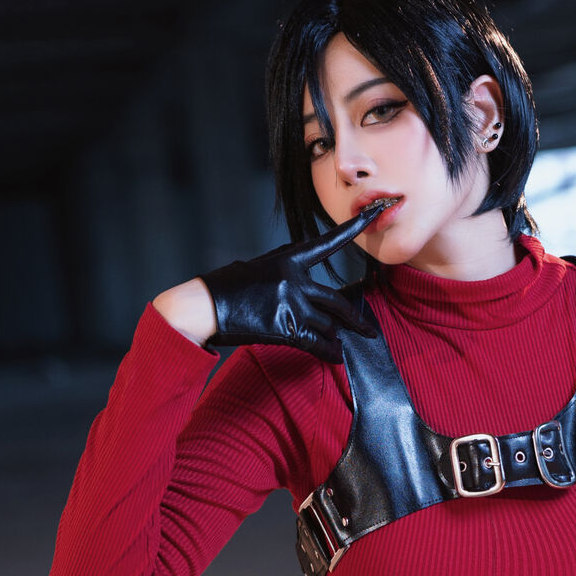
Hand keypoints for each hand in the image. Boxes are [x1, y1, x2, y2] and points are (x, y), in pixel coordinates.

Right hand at [195, 201, 394, 361]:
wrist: (204, 307)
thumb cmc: (226, 287)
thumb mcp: (257, 266)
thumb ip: (285, 265)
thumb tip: (303, 265)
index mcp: (287, 259)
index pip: (326, 243)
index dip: (351, 231)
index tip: (371, 218)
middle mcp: (294, 280)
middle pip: (336, 300)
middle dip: (355, 319)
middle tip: (368, 330)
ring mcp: (291, 304)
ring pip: (328, 324)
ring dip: (336, 337)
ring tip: (342, 345)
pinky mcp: (285, 328)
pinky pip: (317, 343)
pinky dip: (329, 352)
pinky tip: (336, 357)